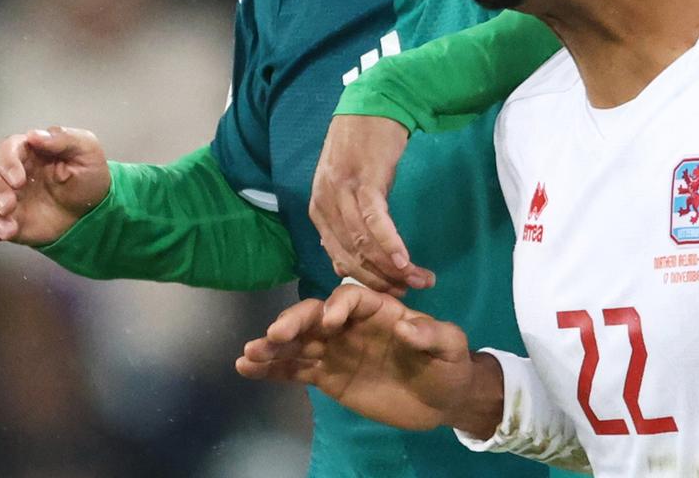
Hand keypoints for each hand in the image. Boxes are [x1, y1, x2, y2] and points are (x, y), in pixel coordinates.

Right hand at [0, 125, 109, 245]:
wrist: (94, 213)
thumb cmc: (89, 177)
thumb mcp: (86, 150)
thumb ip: (63, 139)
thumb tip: (33, 134)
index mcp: (30, 150)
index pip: (6, 148)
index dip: (7, 163)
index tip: (18, 180)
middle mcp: (13, 170)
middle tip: (9, 205)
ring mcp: (9, 193)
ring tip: (9, 226)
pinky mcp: (9, 215)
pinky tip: (2, 234)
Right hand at [235, 286, 502, 436]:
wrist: (444, 399)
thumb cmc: (449, 365)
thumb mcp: (450, 346)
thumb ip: (432, 334)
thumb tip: (406, 324)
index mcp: (379, 310)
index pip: (351, 298)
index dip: (337, 305)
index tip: (329, 323)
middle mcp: (351, 326)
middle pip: (315, 316)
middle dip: (294, 322)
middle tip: (274, 335)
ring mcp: (336, 351)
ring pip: (299, 343)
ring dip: (273, 347)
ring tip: (248, 353)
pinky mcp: (328, 377)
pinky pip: (296, 370)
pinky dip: (272, 370)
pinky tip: (248, 369)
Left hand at [311, 114, 433, 292]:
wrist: (374, 104)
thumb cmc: (364, 147)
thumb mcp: (348, 186)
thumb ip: (347, 220)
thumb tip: (352, 258)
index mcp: (318, 208)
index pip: (337, 257)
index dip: (364, 281)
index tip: (388, 294)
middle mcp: (325, 203)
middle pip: (351, 255)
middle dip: (381, 281)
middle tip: (407, 293)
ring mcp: (343, 192)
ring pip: (364, 243)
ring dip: (392, 268)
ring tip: (418, 280)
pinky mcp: (365, 180)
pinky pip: (376, 221)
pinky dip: (390, 244)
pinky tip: (405, 261)